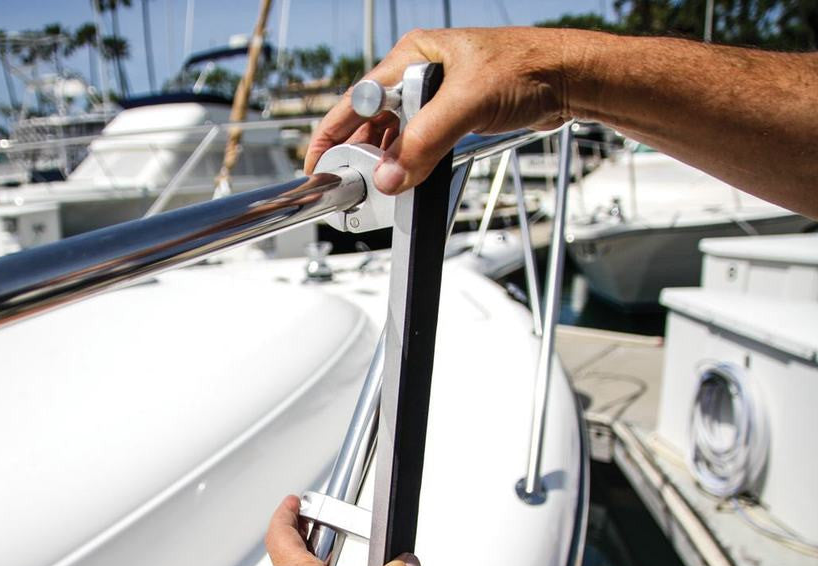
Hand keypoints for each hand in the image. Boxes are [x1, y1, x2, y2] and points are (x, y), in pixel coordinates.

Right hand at [304, 27, 583, 194]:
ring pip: (398, 135)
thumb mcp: (466, 105)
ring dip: (391, 160)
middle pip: (373, 120)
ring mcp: (438, 96)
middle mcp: (420, 74)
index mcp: (412, 57)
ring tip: (383, 184)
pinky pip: (422, 143)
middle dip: (362, 153)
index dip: (333, 132)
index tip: (318, 164)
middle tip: (352, 183)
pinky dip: (414, 162)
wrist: (572, 81)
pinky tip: (413, 175)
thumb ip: (424, 142)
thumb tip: (389, 176)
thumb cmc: (528, 69)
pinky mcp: (456, 116)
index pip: (357, 98)